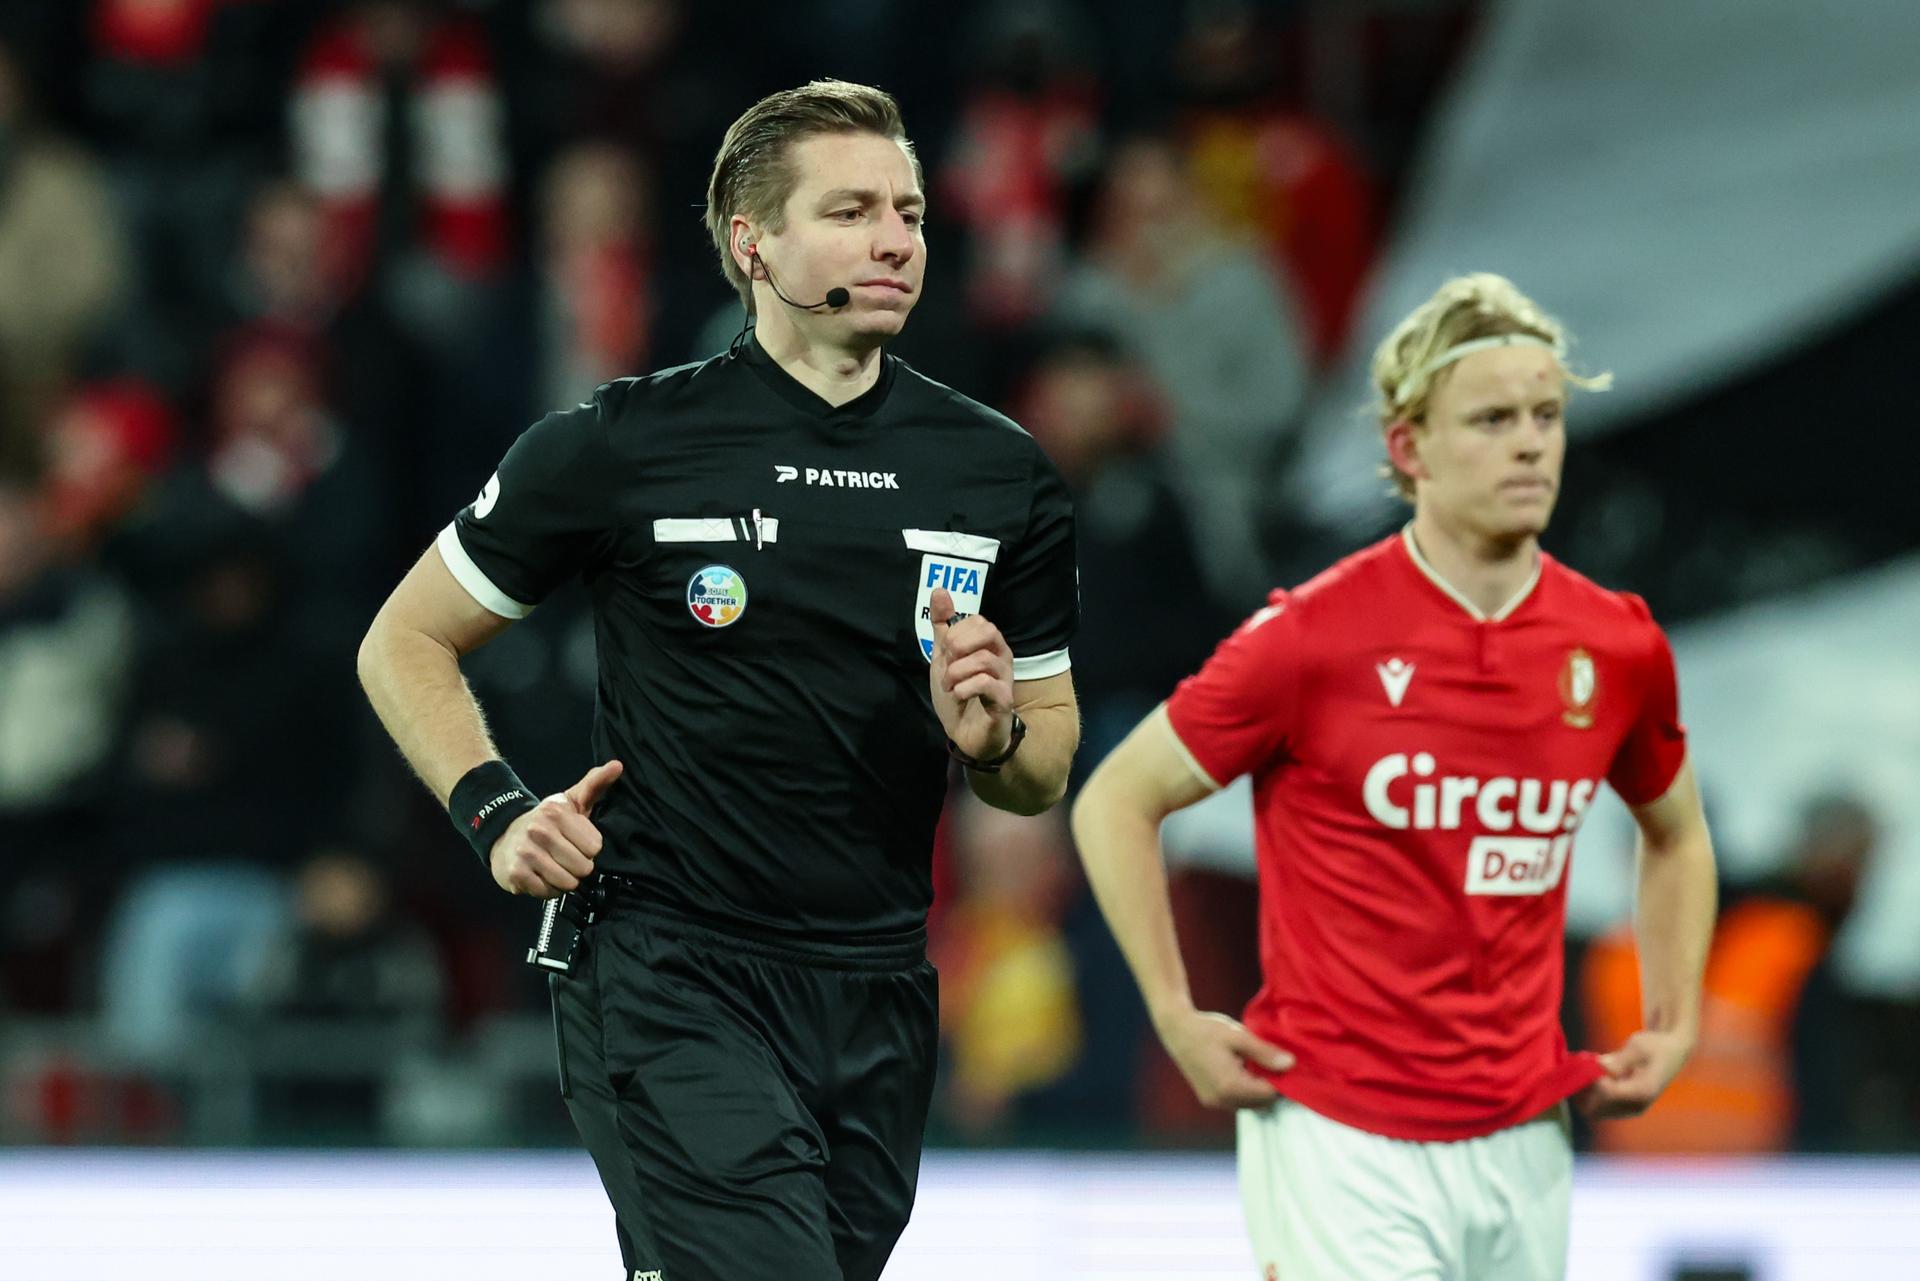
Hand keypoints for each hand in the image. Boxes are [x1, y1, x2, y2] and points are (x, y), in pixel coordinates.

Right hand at [489, 759, 623, 897]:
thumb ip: (595, 783)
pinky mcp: (516, 873)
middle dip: (579, 866)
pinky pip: (548, 893)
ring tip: (556, 867)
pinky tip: (542, 876)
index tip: (577, 842)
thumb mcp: (570, 800)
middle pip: (583, 867)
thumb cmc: (545, 821)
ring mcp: (526, 853)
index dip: (589, 848)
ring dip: (565, 880)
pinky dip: (549, 889)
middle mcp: (540, 831)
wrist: (502, 833)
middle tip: (567, 858)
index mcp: (556, 813)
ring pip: (567, 882)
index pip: (595, 847)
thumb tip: (617, 765)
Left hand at [928, 586, 1015, 759]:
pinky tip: (959, 695)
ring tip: (949, 685)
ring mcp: (1005, 680)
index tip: (945, 653)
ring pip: (984, 659)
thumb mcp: (944, 657)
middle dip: (959, 645)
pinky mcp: (1003, 702)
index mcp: (990, 645)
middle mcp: (1002, 658)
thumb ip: (943, 626)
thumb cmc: (960, 694)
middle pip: (989, 631)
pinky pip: (987, 684)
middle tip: (947, 664)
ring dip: (956, 672)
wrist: (966, 734)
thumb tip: (939, 590)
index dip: (957, 633)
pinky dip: (966, 688)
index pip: (979, 621)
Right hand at [1156, 1007, 1294, 1110]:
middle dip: (1271, 1086)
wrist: (1177, 1030)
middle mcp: (1222, 1100)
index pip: (1269, 1094)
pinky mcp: (1209, 1099)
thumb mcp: (1239, 1037)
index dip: (1281, 1079)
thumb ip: (1265, 1053)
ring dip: (1258, 1090)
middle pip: (1260, 1103)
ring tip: (1259, 1064)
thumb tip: (1290, 1064)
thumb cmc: (1207, 1029)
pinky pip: (1236, 1101)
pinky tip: (1245, 1070)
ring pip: (1249, 1104)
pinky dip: (1245, 1090)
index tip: (1287, 1063)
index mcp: (1230, 1086)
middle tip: (1275, 1062)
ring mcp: (1214, 1102)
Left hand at [1576, 1028, 1693, 1119]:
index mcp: (1643, 1091)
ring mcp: (1627, 1110)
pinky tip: (1590, 1071)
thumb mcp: (1638, 1047)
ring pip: (1592, 1110)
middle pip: (1595, 1109)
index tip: (1585, 1062)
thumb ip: (1620, 1059)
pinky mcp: (1620, 1108)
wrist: (1669, 1053)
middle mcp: (1635, 1106)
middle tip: (1579, 1066)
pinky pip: (1595, 1106)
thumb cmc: (1654, 1046)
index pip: (1608, 1094)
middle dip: (1582, 1089)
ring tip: (1585, 1068)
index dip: (1591, 1080)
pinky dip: (1586, 1092)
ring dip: (1582, 1091)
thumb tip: (1600, 1067)